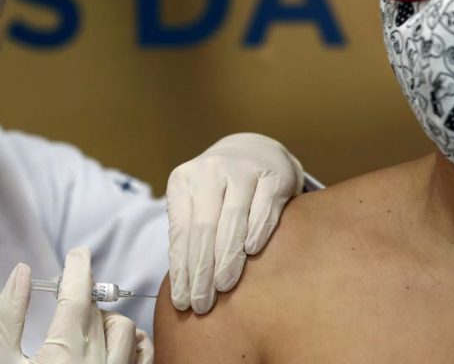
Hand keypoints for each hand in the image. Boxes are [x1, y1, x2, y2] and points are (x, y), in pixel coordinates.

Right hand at [0, 247, 153, 363]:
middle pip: (100, 308)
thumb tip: (23, 274)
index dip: (79, 265)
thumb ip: (9, 313)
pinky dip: (132, 344)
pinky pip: (143, 354)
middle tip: (67, 302)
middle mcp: (98, 360)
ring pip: (125, 328)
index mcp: (64, 347)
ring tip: (83, 333)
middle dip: (83, 299)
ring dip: (106, 323)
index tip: (77, 255)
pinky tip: (111, 349)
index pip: (79, 290)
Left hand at [166, 133, 304, 313]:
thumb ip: (190, 234)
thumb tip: (183, 284)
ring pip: (232, 219)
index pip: (180, 231)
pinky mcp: (273, 173)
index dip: (181, 268)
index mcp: (183, 180)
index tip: (182, 301)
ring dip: (227, 257)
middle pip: (203, 227)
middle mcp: (209, 170)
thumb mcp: (196, 202)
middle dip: (201, 270)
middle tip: (201, 304)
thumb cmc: (219, 190)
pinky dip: (257, 230)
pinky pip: (264, 207)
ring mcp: (242, 169)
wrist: (254, 150)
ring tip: (223, 287)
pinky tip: (251, 253)